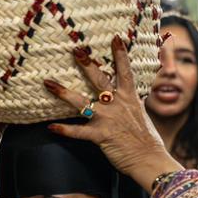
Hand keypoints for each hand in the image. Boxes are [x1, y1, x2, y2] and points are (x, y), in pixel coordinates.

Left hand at [44, 35, 181, 189]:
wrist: (149, 159)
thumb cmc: (147, 139)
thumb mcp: (142, 114)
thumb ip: (133, 102)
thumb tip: (133, 94)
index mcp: (129, 98)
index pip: (125, 71)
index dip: (120, 54)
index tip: (115, 38)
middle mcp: (117, 104)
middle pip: (99, 80)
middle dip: (87, 64)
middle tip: (76, 50)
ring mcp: (107, 119)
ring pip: (81, 103)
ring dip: (63, 93)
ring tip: (48, 83)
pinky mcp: (100, 135)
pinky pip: (79, 132)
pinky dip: (65, 130)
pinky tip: (51, 128)